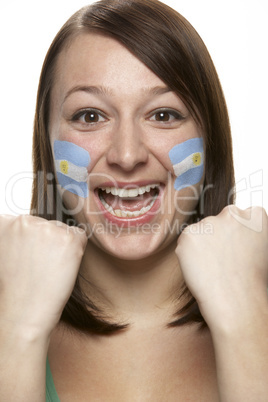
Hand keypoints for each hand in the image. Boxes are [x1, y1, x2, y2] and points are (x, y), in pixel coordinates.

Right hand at [0, 215, 86, 338]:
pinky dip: (76, 251)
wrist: (22, 313)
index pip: (25, 223)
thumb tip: (34, 232)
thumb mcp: (5, 254)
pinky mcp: (68, 238)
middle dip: (45, 242)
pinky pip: (79, 237)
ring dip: (60, 246)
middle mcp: (24, 221)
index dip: (29, 243)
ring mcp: (47, 228)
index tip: (27, 260)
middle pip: (44, 224)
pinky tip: (62, 267)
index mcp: (3, 224)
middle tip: (38, 267)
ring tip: (48, 269)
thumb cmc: (13, 289)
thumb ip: (15, 237)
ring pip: (61, 230)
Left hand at [176, 206, 267, 331]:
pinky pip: (186, 242)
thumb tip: (232, 235)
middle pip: (218, 221)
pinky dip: (188, 254)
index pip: (240, 216)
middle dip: (217, 236)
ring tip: (213, 268)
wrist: (236, 301)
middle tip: (221, 261)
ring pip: (201, 231)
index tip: (235, 249)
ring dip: (202, 245)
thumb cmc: (251, 282)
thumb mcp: (261, 250)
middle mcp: (231, 214)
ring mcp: (209, 222)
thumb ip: (246, 234)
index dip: (235, 235)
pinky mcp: (189, 234)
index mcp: (254, 216)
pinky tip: (201, 269)